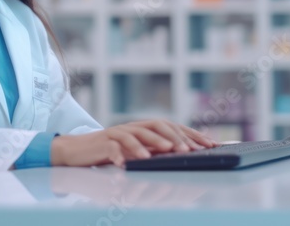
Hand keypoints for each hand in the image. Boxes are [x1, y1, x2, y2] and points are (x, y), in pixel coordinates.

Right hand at [50, 120, 219, 166]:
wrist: (79, 150)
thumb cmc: (113, 153)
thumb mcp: (138, 152)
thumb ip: (157, 151)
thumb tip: (187, 156)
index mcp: (145, 128)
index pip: (173, 127)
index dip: (191, 134)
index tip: (210, 144)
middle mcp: (133, 127)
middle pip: (157, 126)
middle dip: (175, 137)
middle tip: (189, 150)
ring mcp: (117, 132)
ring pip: (135, 133)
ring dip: (151, 143)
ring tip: (165, 151)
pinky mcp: (102, 141)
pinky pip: (112, 146)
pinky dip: (120, 154)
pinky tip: (126, 164)